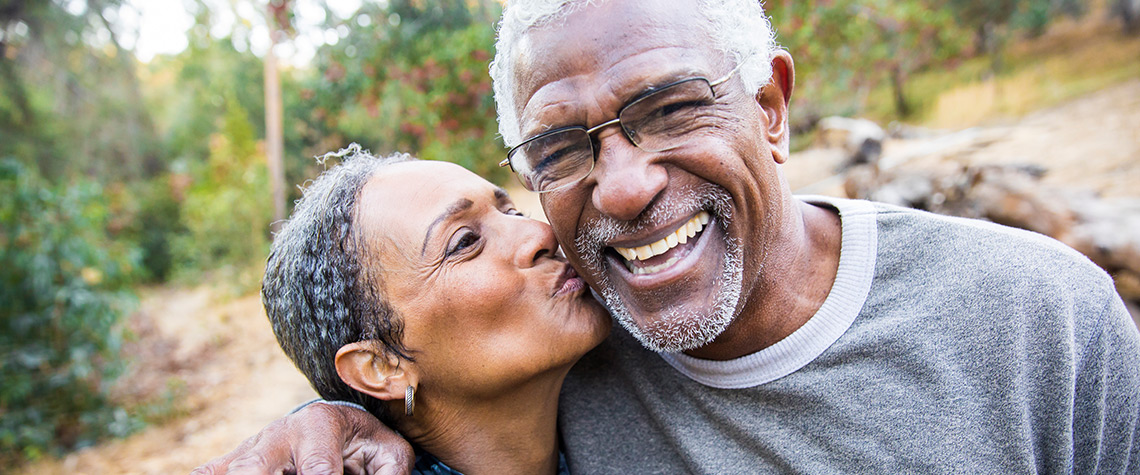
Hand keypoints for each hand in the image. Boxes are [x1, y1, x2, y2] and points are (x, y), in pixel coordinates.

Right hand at [191, 402, 413, 474]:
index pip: (317, 470)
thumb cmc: (365, 444)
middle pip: (254, 466)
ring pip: (230, 470)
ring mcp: (251, 447)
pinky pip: (207, 473)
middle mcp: (279, 433)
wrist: (334, 424)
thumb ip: (390, 474)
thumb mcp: (389, 455)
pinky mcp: (231, 461)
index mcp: (320, 424)